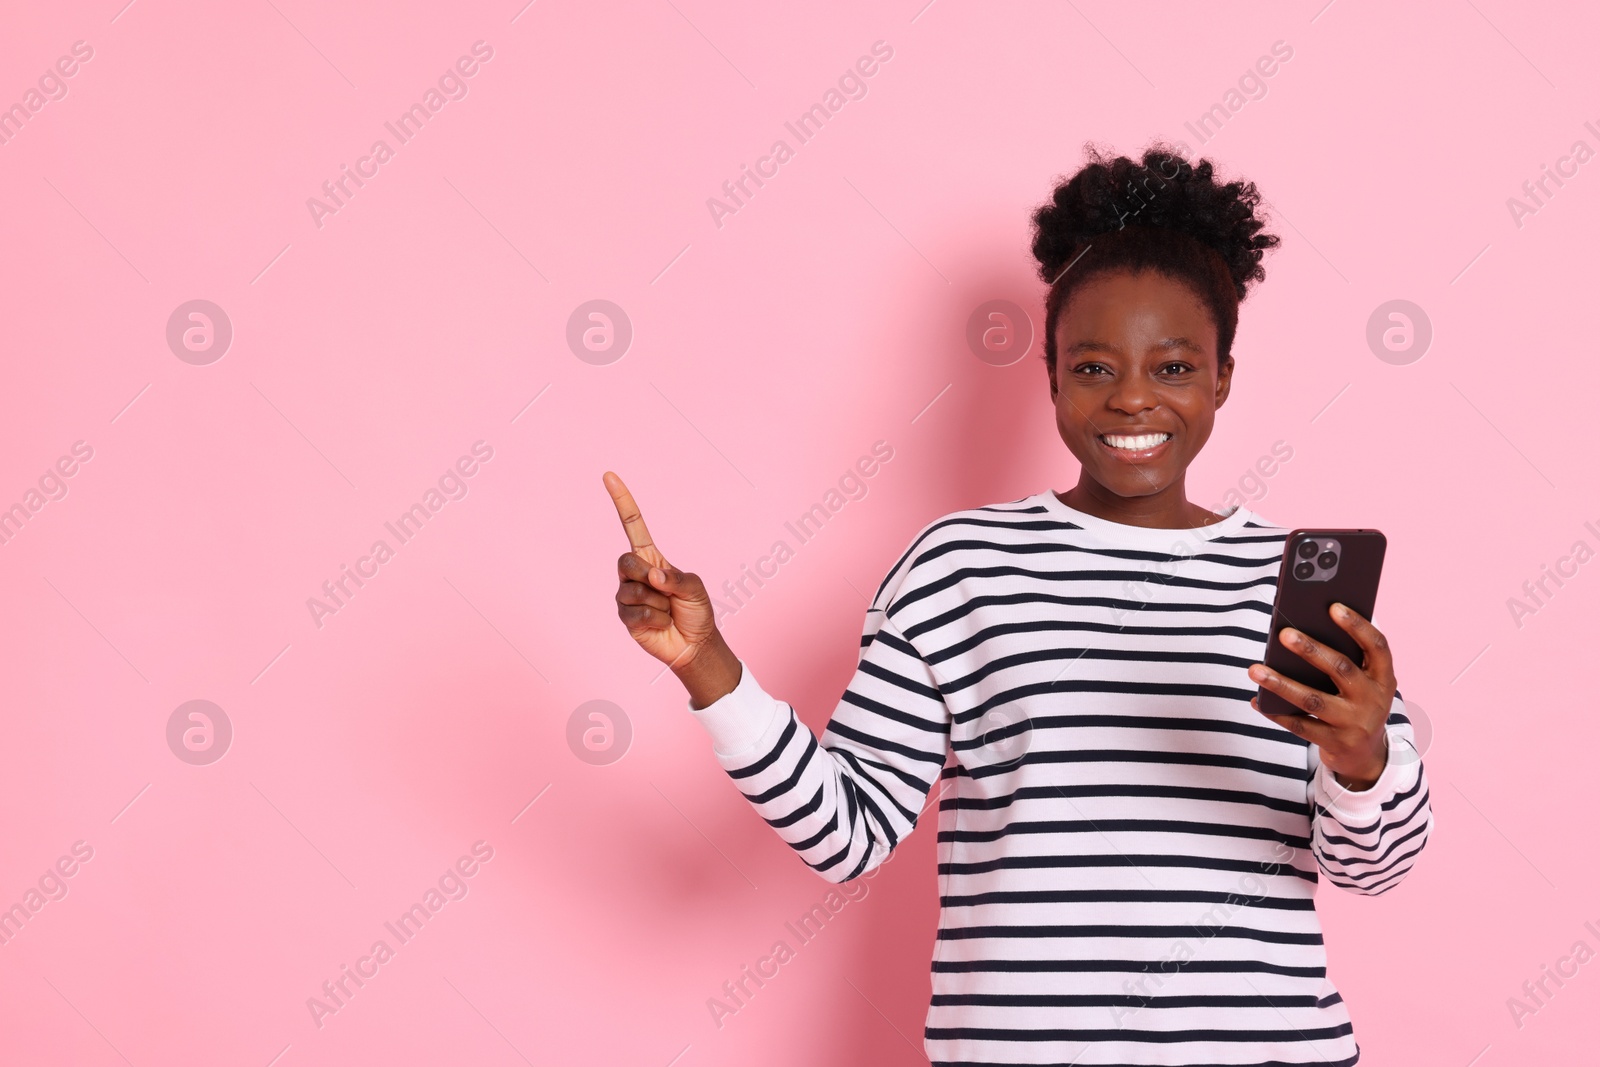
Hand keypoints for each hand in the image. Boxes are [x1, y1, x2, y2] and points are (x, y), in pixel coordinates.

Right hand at [603, 471, 739, 705]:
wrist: (694, 644)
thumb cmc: (696, 611)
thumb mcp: (695, 588)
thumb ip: (676, 579)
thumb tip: (653, 577)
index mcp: (652, 558)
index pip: (633, 525)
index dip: (622, 501)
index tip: (609, 476)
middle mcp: (635, 574)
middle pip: (625, 560)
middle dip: (646, 575)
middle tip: (664, 591)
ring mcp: (627, 595)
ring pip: (632, 590)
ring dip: (657, 603)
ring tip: (667, 610)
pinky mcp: (625, 617)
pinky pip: (636, 612)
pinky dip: (655, 618)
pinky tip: (661, 623)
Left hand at [1248, 603, 1394, 792]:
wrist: (1366, 755)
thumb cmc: (1355, 703)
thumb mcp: (1362, 683)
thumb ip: (1343, 659)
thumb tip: (1300, 630)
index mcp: (1383, 677)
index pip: (1376, 646)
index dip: (1357, 626)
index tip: (1333, 606)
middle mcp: (1373, 700)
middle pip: (1340, 669)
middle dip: (1311, 650)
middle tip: (1284, 634)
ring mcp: (1355, 723)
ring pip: (1313, 700)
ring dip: (1281, 683)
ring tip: (1254, 669)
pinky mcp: (1335, 743)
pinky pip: (1300, 726)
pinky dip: (1276, 712)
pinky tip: (1257, 701)